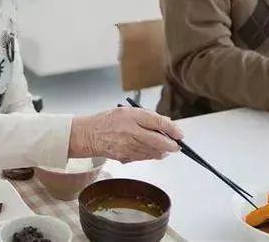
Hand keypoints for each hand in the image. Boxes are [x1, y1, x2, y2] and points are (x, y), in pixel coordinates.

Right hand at [69, 107, 183, 162]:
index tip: (180, 134)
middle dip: (171, 145)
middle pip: (157, 140)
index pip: (156, 122)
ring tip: (165, 149)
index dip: (171, 128)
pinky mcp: (125, 156)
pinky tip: (153, 152)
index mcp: (131, 116)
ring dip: (162, 151)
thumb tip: (166, 122)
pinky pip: (143, 157)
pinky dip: (151, 155)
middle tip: (177, 146)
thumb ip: (147, 116)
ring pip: (152, 152)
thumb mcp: (127, 112)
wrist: (88, 135)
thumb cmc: (107, 121)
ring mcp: (127, 145)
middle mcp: (130, 131)